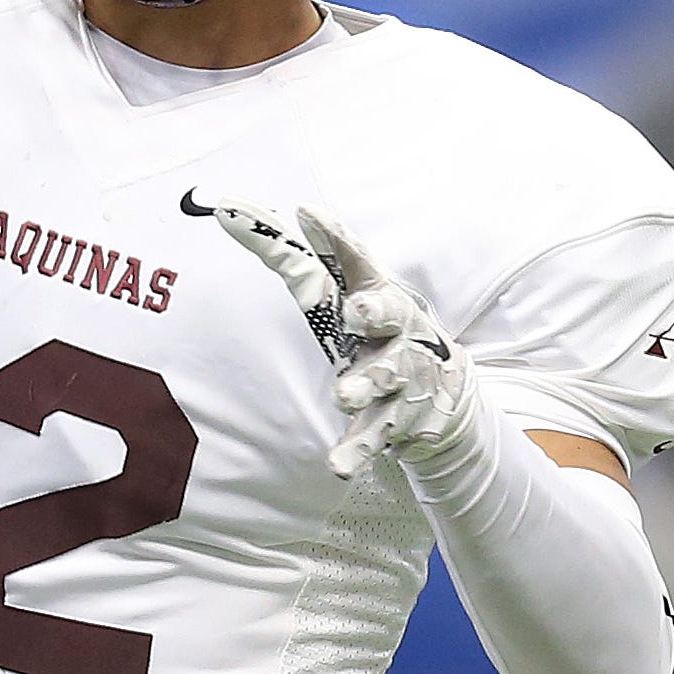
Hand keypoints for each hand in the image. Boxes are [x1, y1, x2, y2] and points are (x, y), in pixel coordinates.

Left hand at [191, 195, 473, 480]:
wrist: (442, 391)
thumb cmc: (375, 328)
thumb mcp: (340, 290)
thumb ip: (288, 255)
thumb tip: (231, 209)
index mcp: (377, 291)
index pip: (356, 257)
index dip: (335, 236)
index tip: (307, 212)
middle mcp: (396, 328)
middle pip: (391, 312)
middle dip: (375, 311)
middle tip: (357, 311)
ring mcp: (399, 374)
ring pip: (385, 377)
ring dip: (364, 384)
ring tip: (343, 395)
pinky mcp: (395, 418)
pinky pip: (374, 435)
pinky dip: (357, 450)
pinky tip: (337, 464)